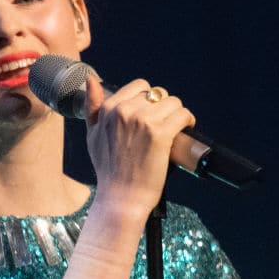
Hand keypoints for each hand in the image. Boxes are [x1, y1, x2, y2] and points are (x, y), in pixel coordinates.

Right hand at [84, 74, 195, 220]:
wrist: (121, 197)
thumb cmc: (108, 169)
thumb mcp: (92, 134)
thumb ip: (93, 106)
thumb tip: (91, 81)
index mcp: (109, 109)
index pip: (139, 86)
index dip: (149, 99)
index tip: (152, 113)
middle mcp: (125, 111)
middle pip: (158, 93)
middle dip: (163, 107)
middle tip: (164, 124)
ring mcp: (143, 121)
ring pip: (173, 102)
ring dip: (177, 113)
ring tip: (175, 127)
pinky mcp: (161, 134)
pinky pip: (182, 115)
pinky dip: (187, 121)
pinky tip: (185, 129)